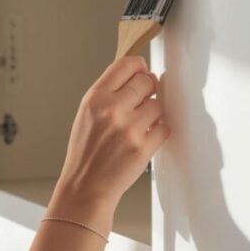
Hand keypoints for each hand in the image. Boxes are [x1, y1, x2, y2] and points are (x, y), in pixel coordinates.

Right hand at [54, 56, 168, 208]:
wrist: (85, 186)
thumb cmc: (85, 152)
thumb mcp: (87, 114)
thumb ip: (109, 93)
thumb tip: (140, 76)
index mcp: (95, 98)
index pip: (126, 64)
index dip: (138, 67)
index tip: (141, 74)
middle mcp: (112, 109)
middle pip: (147, 81)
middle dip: (148, 90)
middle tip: (141, 103)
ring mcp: (129, 129)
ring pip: (158, 105)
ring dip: (153, 114)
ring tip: (138, 126)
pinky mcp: (143, 148)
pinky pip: (164, 128)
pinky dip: (158, 133)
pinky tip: (144, 138)